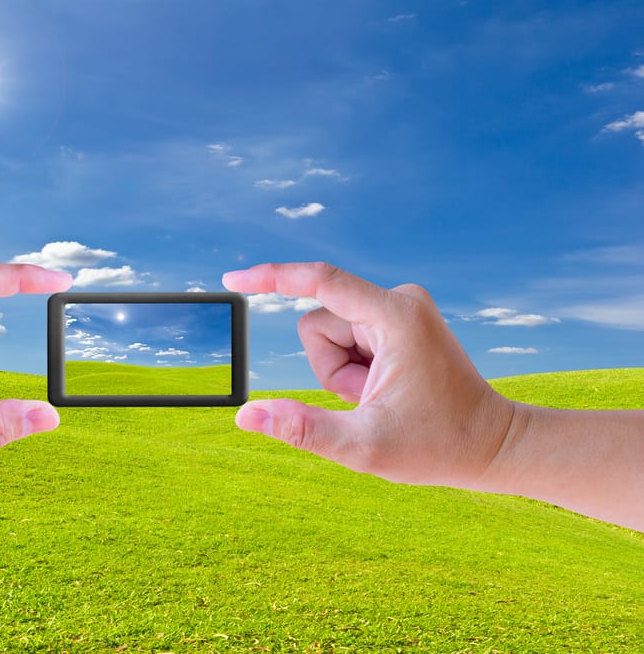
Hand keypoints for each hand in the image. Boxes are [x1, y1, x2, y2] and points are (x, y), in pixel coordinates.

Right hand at [223, 262, 514, 490]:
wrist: (491, 445)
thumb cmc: (437, 446)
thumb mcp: (363, 446)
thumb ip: (301, 428)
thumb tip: (246, 416)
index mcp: (395, 317)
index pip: (319, 281)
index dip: (271, 278)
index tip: (233, 281)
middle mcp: (400, 300)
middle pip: (318, 323)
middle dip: (328, 368)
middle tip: (368, 400)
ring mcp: (400, 308)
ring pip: (329, 334)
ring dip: (340, 372)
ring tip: (379, 397)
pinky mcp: (398, 319)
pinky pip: (346, 338)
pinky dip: (353, 370)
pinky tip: (385, 389)